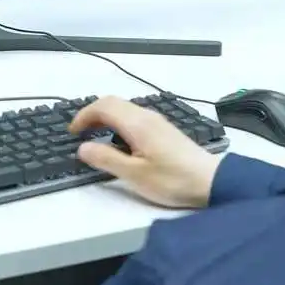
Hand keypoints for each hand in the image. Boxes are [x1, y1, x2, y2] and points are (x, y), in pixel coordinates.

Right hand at [69, 96, 222, 208]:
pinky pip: (134, 117)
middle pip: (113, 103)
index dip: (83, 115)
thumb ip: (106, 159)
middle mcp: (146, 116)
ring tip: (96, 137)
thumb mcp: (134, 174)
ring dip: (106, 117)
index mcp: (137, 123)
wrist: (212, 182)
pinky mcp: (164, 130)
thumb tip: (83, 147)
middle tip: (80, 132)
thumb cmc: (172, 180)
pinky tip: (120, 143)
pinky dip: (118, 123)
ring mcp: (157, 122)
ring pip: (124, 109)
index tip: (72, 132)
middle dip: (92, 114)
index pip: (103, 106)